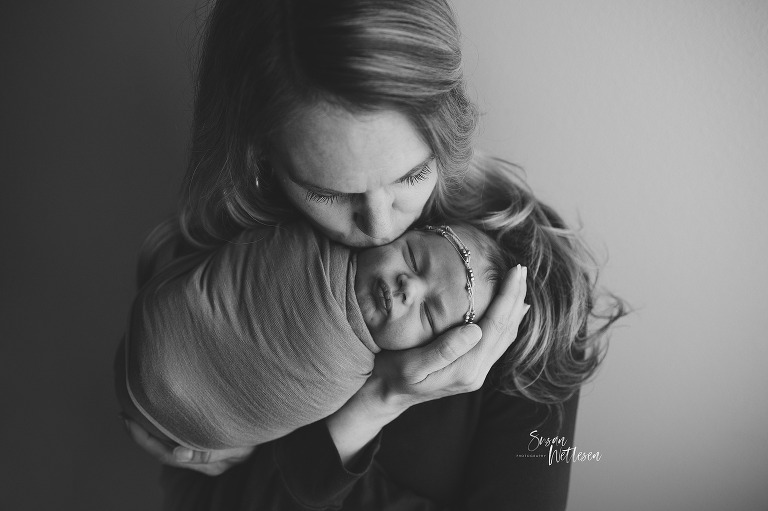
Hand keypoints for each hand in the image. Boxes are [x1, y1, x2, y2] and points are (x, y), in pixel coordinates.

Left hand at [122, 417, 254, 475]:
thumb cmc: (259, 431)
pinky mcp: (210, 445)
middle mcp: (204, 463)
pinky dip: (167, 427)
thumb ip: (209, 451)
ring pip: (171, 446)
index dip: (144, 439)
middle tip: (124, 414)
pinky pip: (181, 438)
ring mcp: (207, 455)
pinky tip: (162, 415)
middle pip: (164, 451)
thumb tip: (177, 454)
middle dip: (142, 434)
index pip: (166, 454)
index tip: (128, 419)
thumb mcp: (239, 444)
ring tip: (137, 412)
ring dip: (153, 430)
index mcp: (208, 464)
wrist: (275, 424)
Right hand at [326, 265, 528, 464]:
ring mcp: (477, 372)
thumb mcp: (413, 364)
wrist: (385, 395)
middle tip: (522, 269)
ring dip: (514, 308)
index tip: (516, 270)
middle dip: (516, 297)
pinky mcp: (472, 369)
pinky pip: (498, 342)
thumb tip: (477, 330)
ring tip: (520, 283)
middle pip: (507, 329)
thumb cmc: (393, 375)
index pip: (496, 325)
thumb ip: (445, 350)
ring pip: (506, 336)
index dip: (508, 296)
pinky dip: (507, 321)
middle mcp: (477, 372)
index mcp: (467, 368)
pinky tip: (510, 310)